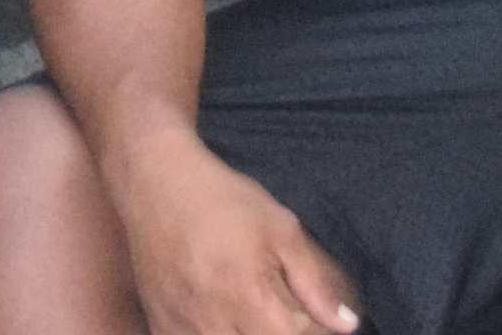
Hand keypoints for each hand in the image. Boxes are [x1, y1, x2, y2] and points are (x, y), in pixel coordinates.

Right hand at [100, 119, 365, 334]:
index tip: (308, 315)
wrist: (155, 182)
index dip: (309, 330)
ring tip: (251, 312)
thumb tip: (346, 325)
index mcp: (248, 296)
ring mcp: (182, 328)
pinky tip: (221, 316)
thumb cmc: (223, 200)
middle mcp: (212, 321)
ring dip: (245, 332)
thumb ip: (314, 282)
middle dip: (276, 330)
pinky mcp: (160, 326)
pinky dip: (210, 333)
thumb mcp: (280, 228)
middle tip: (278, 312)